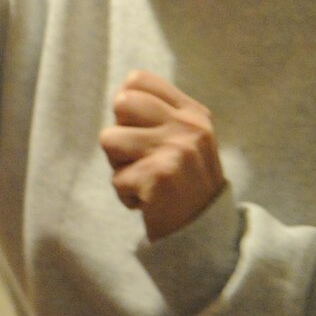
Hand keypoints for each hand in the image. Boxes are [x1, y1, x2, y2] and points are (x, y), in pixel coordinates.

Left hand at [99, 70, 225, 241]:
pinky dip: (126, 196)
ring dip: (119, 167)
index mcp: (193, 113)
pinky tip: (149, 202)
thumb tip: (120, 94)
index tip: (139, 130)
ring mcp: (177, 150)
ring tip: (144, 180)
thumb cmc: (183, 185)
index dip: (126, 104)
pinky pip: (116, 178)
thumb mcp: (185, 141)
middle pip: (121, 102)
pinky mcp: (160, 176)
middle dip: (119, 134)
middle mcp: (189, 127)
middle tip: (139, 159)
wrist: (206, 235)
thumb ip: (159, 115)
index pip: (137, 79)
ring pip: (109, 139)